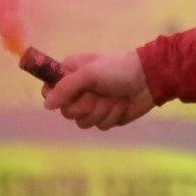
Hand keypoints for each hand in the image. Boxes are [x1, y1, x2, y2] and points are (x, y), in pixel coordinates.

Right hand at [41, 51, 155, 129]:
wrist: (148, 79)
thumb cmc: (117, 70)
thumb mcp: (89, 73)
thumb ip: (65, 87)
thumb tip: (47, 105)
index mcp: (71, 74)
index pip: (49, 91)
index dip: (57, 97)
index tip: (70, 96)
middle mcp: (79, 91)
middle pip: (66, 111)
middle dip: (85, 105)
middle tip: (98, 95)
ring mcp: (92, 106)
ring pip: (83, 122)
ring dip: (101, 111)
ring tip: (113, 98)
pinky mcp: (105, 117)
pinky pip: (100, 126)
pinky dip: (112, 116)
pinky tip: (121, 104)